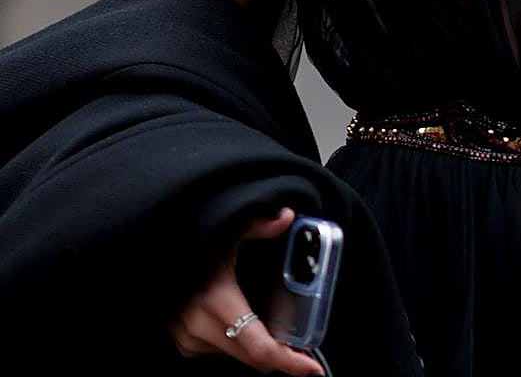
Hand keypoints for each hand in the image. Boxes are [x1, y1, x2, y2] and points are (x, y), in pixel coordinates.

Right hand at [169, 206, 324, 374]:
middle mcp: (202, 330)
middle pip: (254, 359)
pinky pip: (222, 350)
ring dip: (260, 349)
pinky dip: (241, 344)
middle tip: (306, 350)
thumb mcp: (225, 233)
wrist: (150, 262)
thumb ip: (258, 224)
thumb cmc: (189, 247)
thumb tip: (286, 216)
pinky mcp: (184, 344)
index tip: (313, 369)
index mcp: (218, 304)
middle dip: (282, 358)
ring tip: (283, 336)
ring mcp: (190, 341)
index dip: (289, 362)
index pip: (260, 348)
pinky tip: (253, 327)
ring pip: (238, 356)